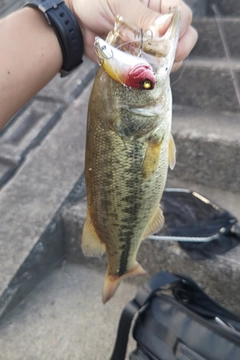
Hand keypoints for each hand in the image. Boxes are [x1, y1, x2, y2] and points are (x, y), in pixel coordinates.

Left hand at [66, 0, 197, 70]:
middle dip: (175, 51)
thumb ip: (143, 17)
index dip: (178, 30)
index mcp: (158, 4)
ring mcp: (151, 44)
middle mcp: (159, 24)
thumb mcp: (120, 2)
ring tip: (142, 62)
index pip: (184, 17)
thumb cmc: (95, 1)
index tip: (162, 40)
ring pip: (171, 59)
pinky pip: (154, 71)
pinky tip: (138, 71)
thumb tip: (166, 28)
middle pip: (184, 40)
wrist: (76, 23)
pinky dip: (149, 74)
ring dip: (161, 65)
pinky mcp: (141, 60)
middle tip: (157, 57)